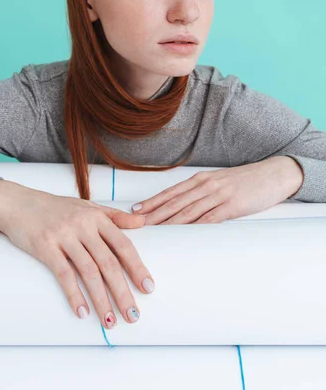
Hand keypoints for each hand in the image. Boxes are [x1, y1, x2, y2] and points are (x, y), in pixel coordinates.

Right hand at [0, 181, 154, 328]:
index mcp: (97, 217)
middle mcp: (83, 225)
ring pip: (89, 272)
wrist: (19, 203)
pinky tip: (81, 311)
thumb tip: (143, 222)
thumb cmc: (56, 207)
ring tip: (110, 321)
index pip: (123, 245)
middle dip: (123, 292)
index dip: (137, 267)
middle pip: (109, 263)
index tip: (148, 288)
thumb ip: (115, 216)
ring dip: (101, 300)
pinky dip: (74, 294)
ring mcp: (64, 235)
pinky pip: (63, 274)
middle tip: (133, 315)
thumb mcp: (88, 206)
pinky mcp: (45, 246)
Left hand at [131, 156, 303, 224]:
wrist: (272, 174)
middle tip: (136, 225)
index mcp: (200, 179)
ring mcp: (218, 194)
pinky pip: (209, 218)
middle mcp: (205, 185)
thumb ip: (202, 192)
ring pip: (188, 211)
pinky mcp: (232, 205)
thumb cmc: (245, 181)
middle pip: (174, 202)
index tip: (135, 211)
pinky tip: (183, 234)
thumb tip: (184, 208)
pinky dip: (194, 227)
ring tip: (154, 232)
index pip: (170, 192)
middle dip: (153, 214)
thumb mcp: (219, 182)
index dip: (151, 202)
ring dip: (169, 223)